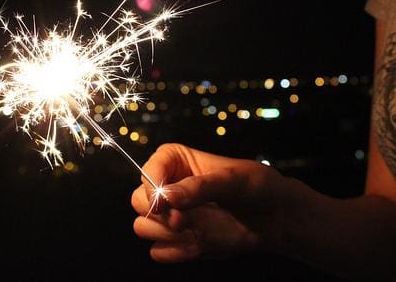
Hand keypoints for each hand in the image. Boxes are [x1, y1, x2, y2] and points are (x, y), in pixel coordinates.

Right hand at [131, 143, 298, 262]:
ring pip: (143, 226)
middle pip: (138, 200)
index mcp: (175, 161)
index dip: (150, 186)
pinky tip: (196, 246)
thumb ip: (199, 187)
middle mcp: (168, 188)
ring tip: (190, 233)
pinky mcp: (179, 241)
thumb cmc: (256, 187)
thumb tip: (168, 197)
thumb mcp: (232, 179)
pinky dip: (174, 252)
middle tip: (181, 221)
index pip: (148, 170)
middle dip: (156, 213)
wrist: (275, 218)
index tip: (163, 202)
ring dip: (163, 233)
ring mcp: (172, 216)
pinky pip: (159, 252)